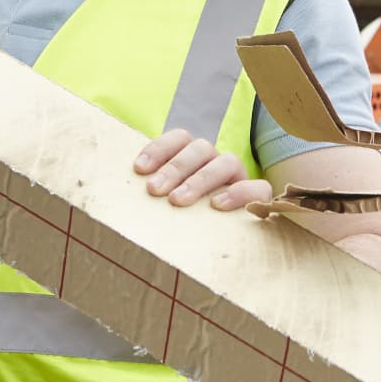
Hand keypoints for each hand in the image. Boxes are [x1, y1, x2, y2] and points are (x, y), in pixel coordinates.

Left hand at [134, 129, 273, 210]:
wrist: (229, 243)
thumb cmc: (190, 220)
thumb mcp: (170, 203)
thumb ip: (156, 195)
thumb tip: (123, 201)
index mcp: (195, 158)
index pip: (180, 138)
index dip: (160, 148)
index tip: (139, 169)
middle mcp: (217, 162)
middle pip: (200, 148)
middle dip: (175, 168)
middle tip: (154, 190)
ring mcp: (239, 177)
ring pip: (227, 161)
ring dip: (200, 179)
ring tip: (178, 200)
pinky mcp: (258, 195)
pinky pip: (257, 187)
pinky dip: (238, 193)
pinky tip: (217, 205)